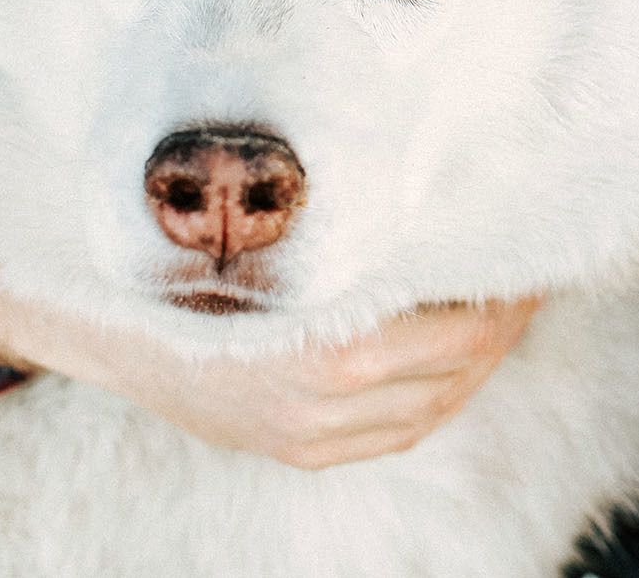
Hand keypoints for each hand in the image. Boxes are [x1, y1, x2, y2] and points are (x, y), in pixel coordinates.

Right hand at [0, 264, 539, 467]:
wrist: (109, 326)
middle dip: (503, 322)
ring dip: (479, 360)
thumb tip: (442, 188)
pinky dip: (437, 394)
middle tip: (529, 274)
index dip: (505, 294)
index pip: (458, 330)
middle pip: (457, 370)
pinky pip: (398, 431)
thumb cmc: (197, 261)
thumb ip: (350, 234)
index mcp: (322, 347)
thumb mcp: (274, 237)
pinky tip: (451, 355)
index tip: (528, 252)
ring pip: (435, 405)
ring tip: (501, 309)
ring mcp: (311, 433)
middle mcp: (322, 403)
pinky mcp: (301, 449)